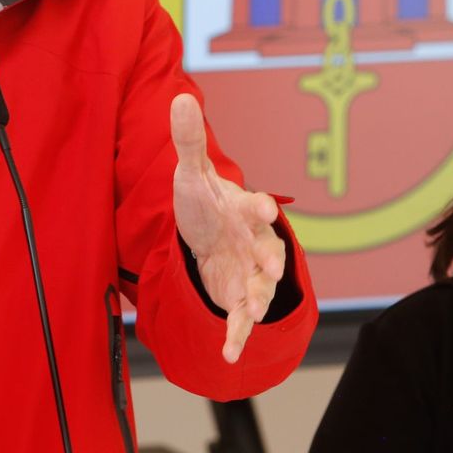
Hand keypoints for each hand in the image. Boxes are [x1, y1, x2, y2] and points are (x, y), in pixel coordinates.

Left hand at [169, 92, 286, 363]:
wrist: (209, 235)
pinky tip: (229, 356)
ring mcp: (251, 271)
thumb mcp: (192, 174)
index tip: (265, 208)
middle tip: (271, 268)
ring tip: (252, 315)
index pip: (257, 206)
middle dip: (270, 258)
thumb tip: (180, 96)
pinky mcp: (241, 296)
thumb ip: (188, 140)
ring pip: (262, 287)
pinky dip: (238, 337)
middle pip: (269, 250)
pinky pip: (242, 318)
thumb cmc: (206, 202)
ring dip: (258, 300)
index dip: (262, 207)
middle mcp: (255, 241)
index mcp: (245, 209)